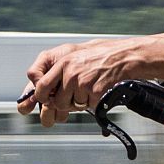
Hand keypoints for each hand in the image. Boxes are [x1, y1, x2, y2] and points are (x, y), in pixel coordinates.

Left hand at [17, 37, 163, 126]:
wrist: (122, 57)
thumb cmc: (99, 56)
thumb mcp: (74, 57)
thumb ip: (57, 71)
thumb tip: (44, 89)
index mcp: (63, 63)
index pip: (41, 86)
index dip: (42, 96)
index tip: (46, 98)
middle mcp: (70, 73)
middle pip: (57, 102)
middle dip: (65, 103)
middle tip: (74, 96)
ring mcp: (83, 83)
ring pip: (73, 106)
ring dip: (81, 102)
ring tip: (89, 89)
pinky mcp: (95, 92)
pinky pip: (88, 106)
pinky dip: (93, 102)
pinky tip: (98, 90)